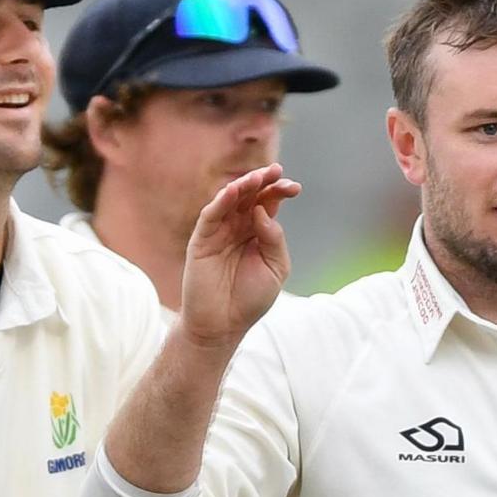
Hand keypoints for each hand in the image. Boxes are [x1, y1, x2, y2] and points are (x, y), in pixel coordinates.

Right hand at [179, 163, 302, 351]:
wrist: (222, 325)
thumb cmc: (249, 299)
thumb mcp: (275, 268)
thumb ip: (274, 239)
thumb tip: (262, 211)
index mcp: (257, 232)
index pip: (268, 203)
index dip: (280, 191)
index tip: (294, 188)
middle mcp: (238, 227)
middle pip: (250, 196)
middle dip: (264, 181)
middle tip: (277, 171)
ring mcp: (219, 232)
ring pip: (230, 200)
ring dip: (243, 186)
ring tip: (257, 178)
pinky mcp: (201, 240)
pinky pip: (211, 215)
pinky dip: (221, 202)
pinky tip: (233, 192)